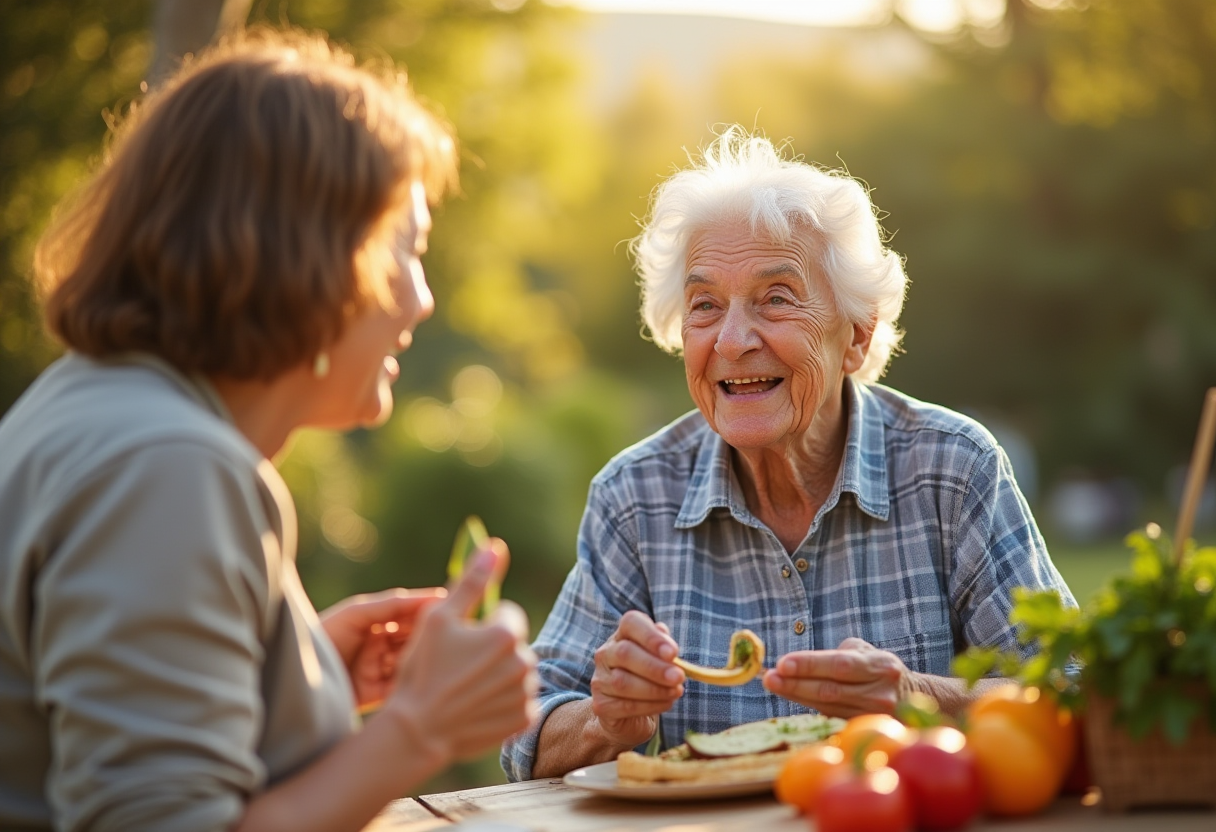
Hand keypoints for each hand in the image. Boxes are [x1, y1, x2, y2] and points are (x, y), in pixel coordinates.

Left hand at [320, 587, 445, 709]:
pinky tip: (425, 678)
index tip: (452, 607)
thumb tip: (433, 597)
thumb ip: (392, 604)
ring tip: (439, 658)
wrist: (295, 680)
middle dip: (430, 637)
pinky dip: (412, 683)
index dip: (430, 610)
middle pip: (413, 638)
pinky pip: (401, 687)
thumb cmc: (322, 637)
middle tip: (453, 635)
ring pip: (411, 662)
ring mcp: (378, 670)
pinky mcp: (375, 695)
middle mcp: (379, 645)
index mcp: (375, 622)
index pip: (409, 613)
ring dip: (423, 660)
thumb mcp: (356, 613)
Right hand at [380, 540, 538, 765]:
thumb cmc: (421, 669)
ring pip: (517, 671)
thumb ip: (471, 581)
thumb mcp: (439, 618)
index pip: (506, 612)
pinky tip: (477, 705)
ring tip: (466, 687)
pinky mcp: (524, 719)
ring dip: (500, 674)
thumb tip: (495, 546)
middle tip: (459, 666)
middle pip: (513, 643)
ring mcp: (526, 693)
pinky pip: (520, 699)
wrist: (417, 730)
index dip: (482, 623)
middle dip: (492, 649)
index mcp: (506, 633)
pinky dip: (503, 700)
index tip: (460, 641)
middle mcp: (524, 662)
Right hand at [590, 610, 684, 749]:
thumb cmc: (650, 679)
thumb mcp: (661, 660)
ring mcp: (600, 679)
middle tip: (679, 677)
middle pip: (625, 652)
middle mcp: (606, 653)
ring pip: (623, 682)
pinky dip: (651, 705)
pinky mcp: (601, 704)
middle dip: (655, 666)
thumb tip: (669, 646)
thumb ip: (666, 649)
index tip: (673, 653)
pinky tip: (667, 703)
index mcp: (622, 635)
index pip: (631, 623)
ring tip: (676, 691)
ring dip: (655, 689)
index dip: (651, 636)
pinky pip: (625, 706)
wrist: (630, 714)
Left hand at [763, 637, 913, 717]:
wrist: (914, 698)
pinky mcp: (865, 730)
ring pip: (828, 706)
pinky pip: (832, 717)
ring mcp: (873, 715)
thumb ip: (840, 654)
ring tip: (774, 684)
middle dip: (795, 683)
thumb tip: (805, 663)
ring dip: (797, 695)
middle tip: (769, 677)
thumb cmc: (879, 668)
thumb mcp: (867, 652)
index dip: (810, 665)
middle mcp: (879, 692)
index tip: (782, 663)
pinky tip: (793, 697)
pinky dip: (810, 707)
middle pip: (830, 690)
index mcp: (880, 666)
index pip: (839, 665)